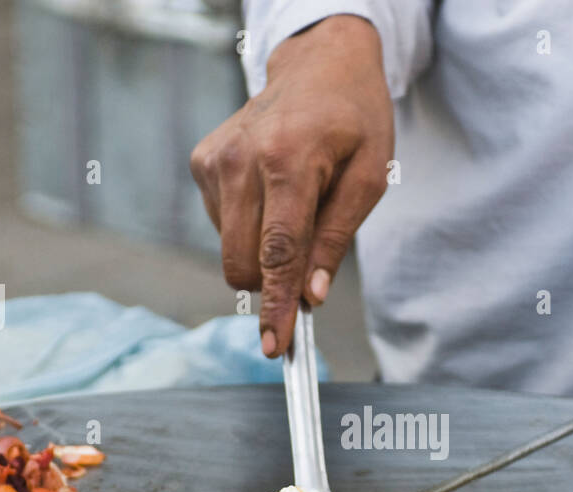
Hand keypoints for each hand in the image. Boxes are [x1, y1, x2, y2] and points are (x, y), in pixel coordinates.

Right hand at [189, 15, 393, 357]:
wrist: (319, 65)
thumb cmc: (353, 121)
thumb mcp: (369, 178)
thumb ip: (337, 239)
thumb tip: (312, 296)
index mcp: (288, 160)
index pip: (277, 252)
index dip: (276, 306)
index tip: (275, 345)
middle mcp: (241, 159)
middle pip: (243, 262)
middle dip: (271, 284)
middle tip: (307, 277)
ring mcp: (215, 159)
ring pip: (230, 250)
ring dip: (263, 251)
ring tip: (296, 208)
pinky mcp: (202, 162)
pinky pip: (223, 226)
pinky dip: (249, 227)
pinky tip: (272, 194)